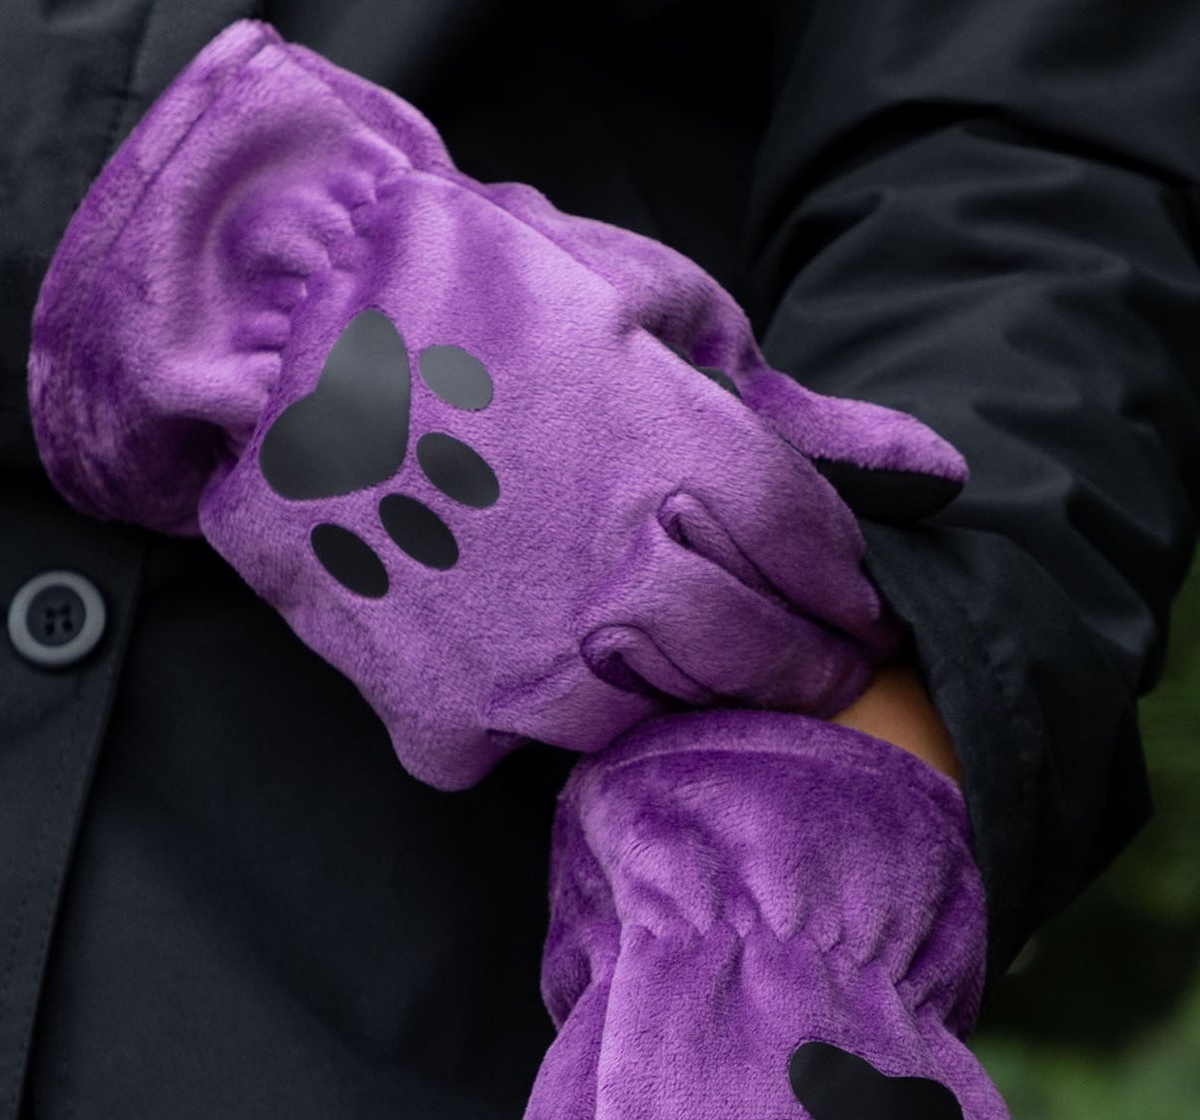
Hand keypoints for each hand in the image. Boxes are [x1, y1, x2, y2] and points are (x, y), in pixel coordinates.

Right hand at [28, 22, 965, 787]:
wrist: (268, 332)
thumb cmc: (470, 291)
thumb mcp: (647, 305)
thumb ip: (795, 409)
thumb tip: (931, 475)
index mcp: (683, 464)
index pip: (818, 565)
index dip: (844, 588)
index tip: (850, 604)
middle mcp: (621, 584)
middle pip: (756, 658)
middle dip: (799, 662)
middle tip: (806, 660)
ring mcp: (531, 668)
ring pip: (650, 716)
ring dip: (665, 687)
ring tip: (643, 639)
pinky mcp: (447, 720)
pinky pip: (520, 748)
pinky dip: (526, 711)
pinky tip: (510, 649)